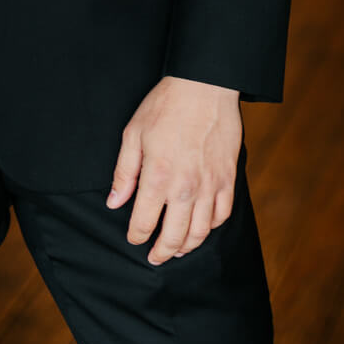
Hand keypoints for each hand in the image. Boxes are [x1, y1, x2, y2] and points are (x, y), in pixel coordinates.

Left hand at [106, 75, 241, 264]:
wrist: (205, 86)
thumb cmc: (165, 106)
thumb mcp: (133, 134)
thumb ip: (124, 173)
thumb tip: (115, 203)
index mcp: (157, 176)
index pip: (144, 222)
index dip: (137, 236)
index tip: (134, 239)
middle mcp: (185, 187)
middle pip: (173, 236)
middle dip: (161, 252)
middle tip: (155, 258)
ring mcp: (210, 185)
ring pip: (199, 232)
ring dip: (186, 247)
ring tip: (177, 250)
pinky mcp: (228, 179)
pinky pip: (221, 215)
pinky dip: (211, 228)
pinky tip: (201, 227)